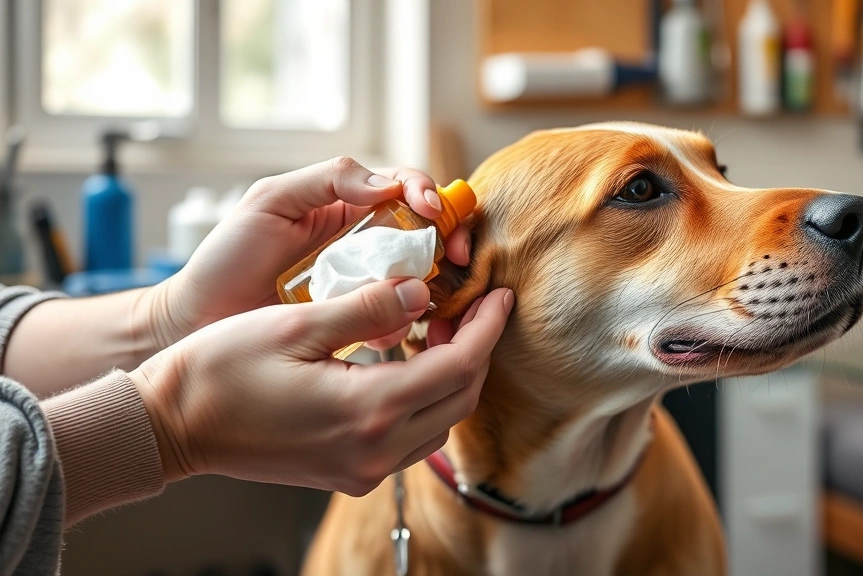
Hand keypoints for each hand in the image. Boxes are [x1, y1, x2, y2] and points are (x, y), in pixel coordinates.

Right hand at [131, 279, 513, 494]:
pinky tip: (408, 363)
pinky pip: (410, 437)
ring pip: (440, 422)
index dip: (487, 328)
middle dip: (477, 349)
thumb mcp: (298, 325)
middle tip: (471, 306)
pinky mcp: (347, 472)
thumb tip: (422, 290)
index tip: (500, 295)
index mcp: (367, 410)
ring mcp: (361, 468)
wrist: (173, 425)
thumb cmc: (222, 369)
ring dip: (452, 376)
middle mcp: (374, 450)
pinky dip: (424, 399)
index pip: (459, 367)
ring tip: (438, 328)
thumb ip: (369, 308)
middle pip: (459, 399)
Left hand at [144, 157, 471, 349]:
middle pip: (427, 231)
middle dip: (452, 238)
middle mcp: (364, 244)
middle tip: (458, 255)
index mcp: (347, 206)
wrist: (198, 323)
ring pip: (421, 276)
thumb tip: (388, 186)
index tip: (433, 213)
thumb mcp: (271, 202)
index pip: (405, 187)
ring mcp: (364, 286)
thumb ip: (328, 181)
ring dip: (436, 282)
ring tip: (432, 293)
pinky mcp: (359, 325)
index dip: (428, 194)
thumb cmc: (227, 260)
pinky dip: (408, 321)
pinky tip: (401, 327)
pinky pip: (398, 319)